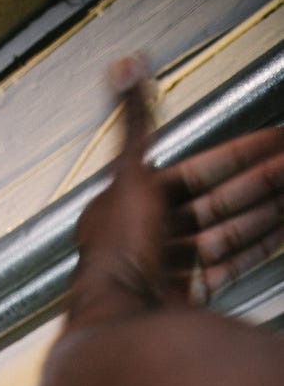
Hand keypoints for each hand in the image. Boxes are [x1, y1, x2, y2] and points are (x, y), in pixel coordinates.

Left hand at [69, 56, 283, 326]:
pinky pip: (228, 265)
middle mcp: (151, 236)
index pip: (196, 171)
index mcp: (132, 204)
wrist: (121, 313)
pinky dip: (255, 246)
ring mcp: (171, 267)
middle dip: (261, 182)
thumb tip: (125, 72)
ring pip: (226, 232)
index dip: (238, 155)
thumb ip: (134, 124)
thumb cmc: (117, 247)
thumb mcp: (126, 171)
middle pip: (216, 202)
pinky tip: (278, 230)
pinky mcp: (189, 295)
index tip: (273, 141)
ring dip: (264, 211)